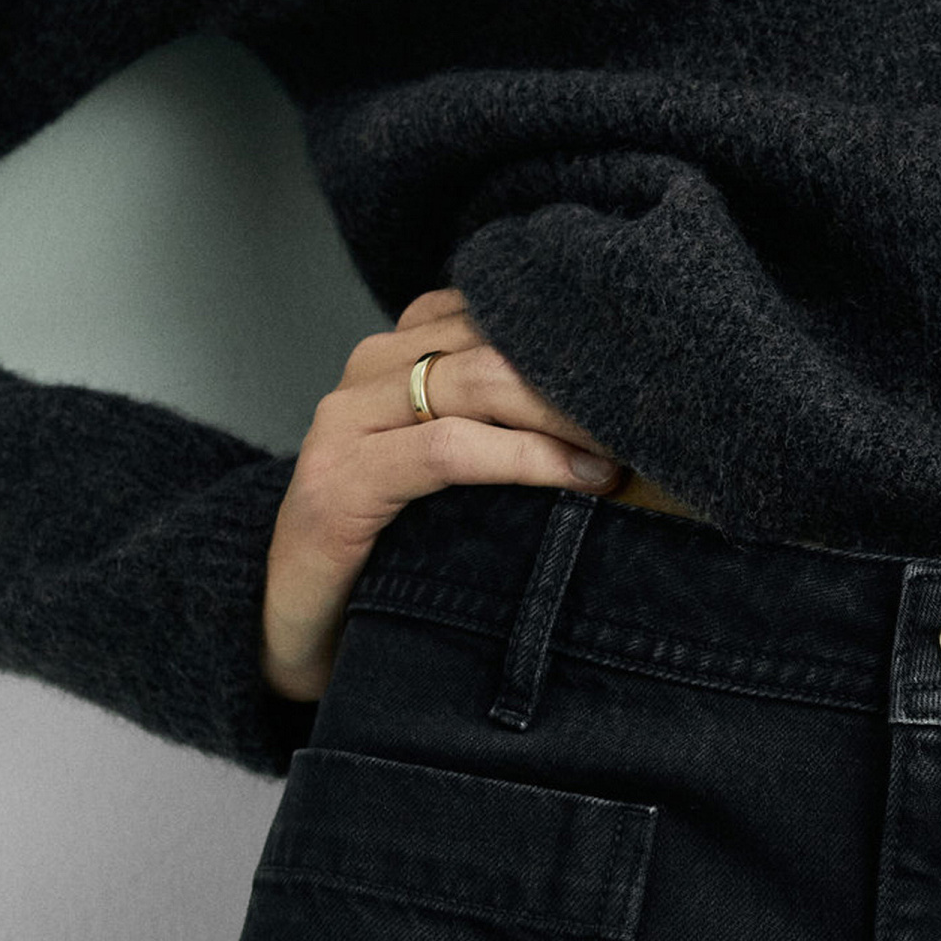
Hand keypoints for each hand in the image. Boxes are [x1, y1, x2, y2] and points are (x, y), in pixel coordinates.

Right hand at [261, 288, 622, 703]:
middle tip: (652, 412)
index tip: (643, 369)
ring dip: (564, 412)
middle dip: (580, 374)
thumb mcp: (454, 472)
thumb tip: (619, 419)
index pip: (495, 310)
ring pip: (477, 382)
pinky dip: (527, 458)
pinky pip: (449, 449)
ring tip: (625, 446)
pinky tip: (581, 477)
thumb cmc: (389, 551)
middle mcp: (368, 371)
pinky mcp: (339, 482)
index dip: (571, 336)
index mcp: (398, 353)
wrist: (289, 629)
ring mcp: (345, 422)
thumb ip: (504, 424)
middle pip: (495, 341)